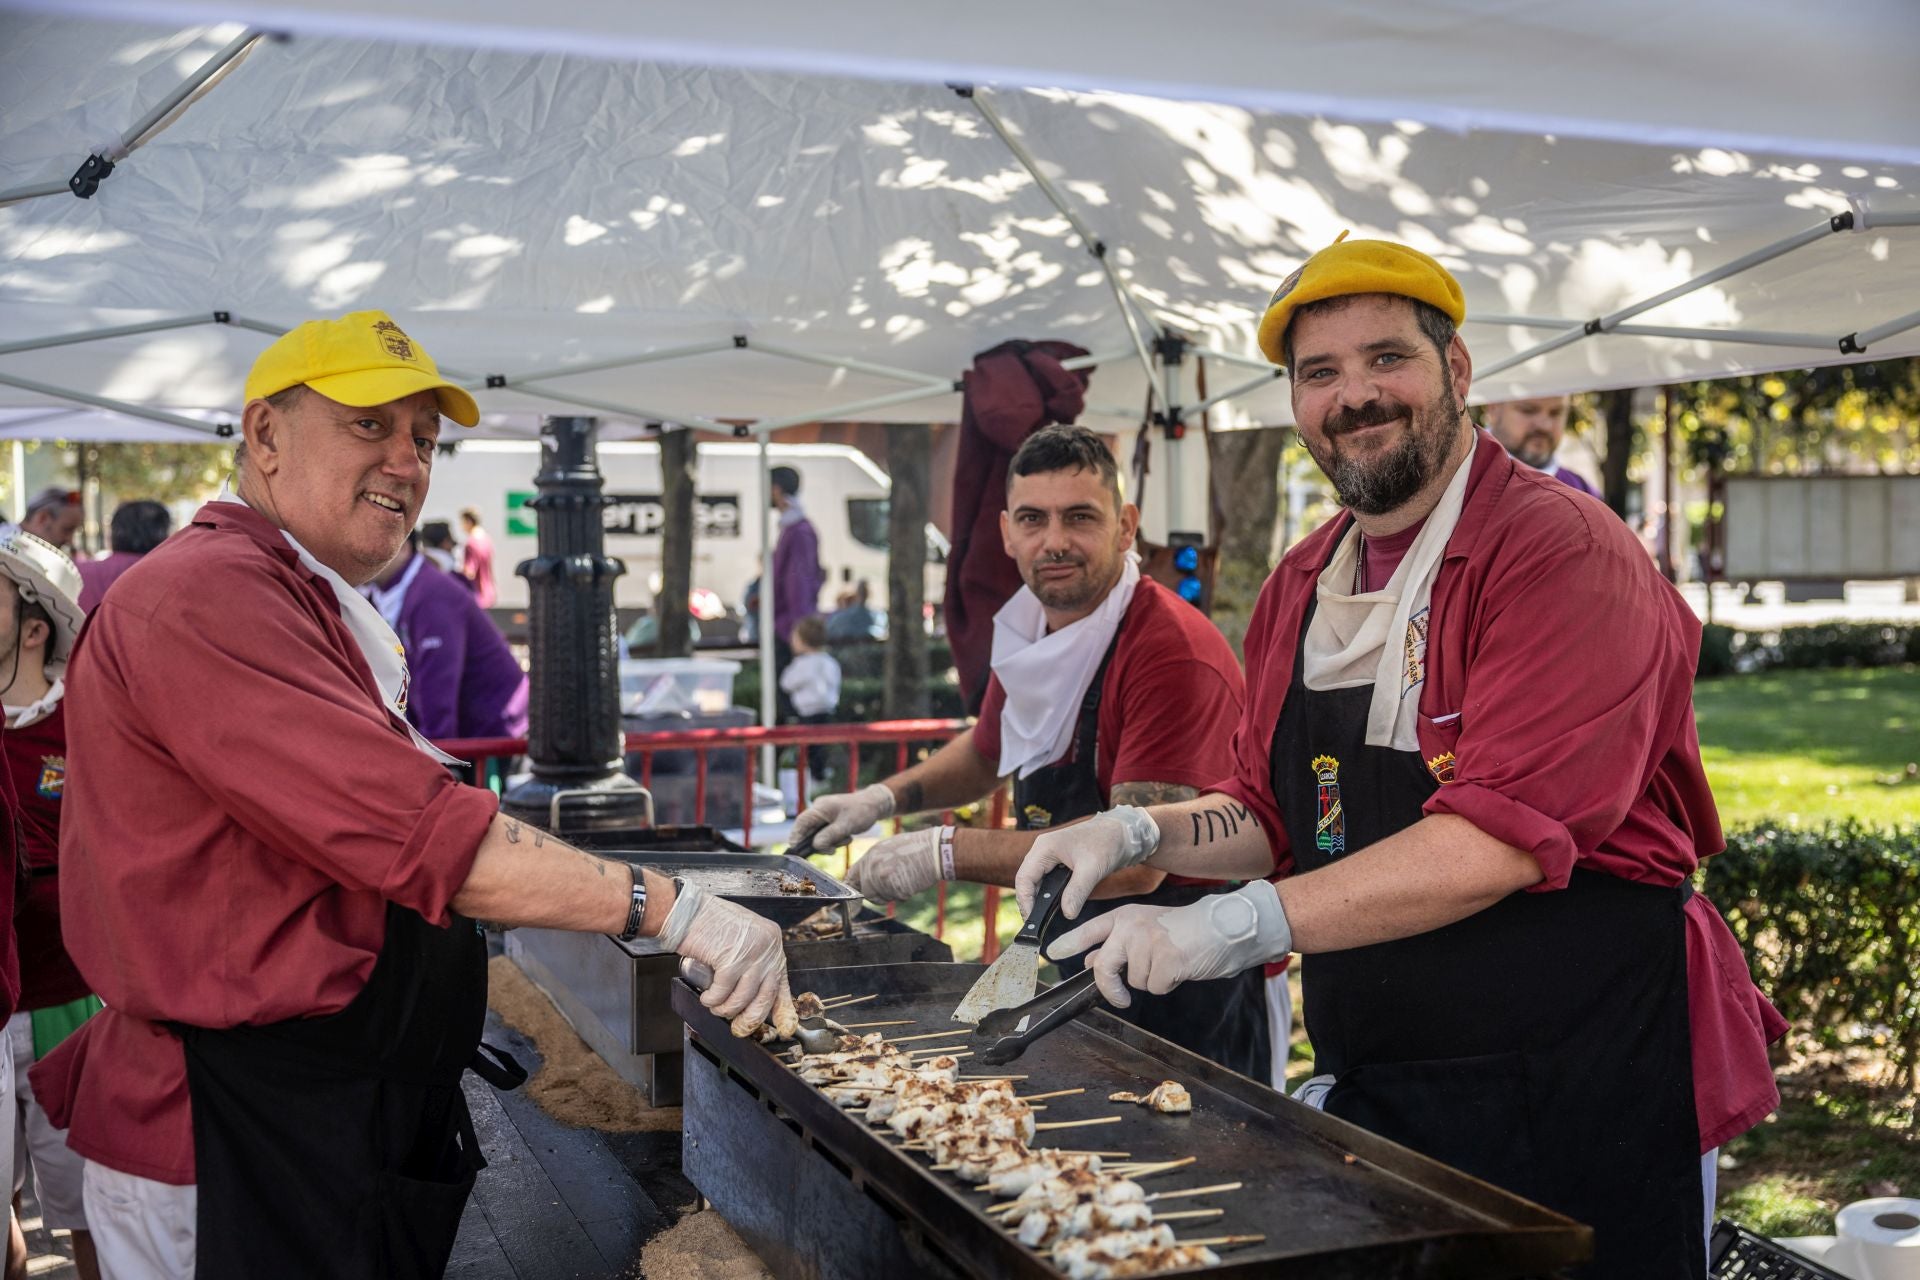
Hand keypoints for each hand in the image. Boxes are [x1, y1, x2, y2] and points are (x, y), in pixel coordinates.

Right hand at [657, 881, 793, 1030]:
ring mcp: (750, 953)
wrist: (687, 910)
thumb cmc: (710, 924)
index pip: (782, 981)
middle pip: (766, 995)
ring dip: (726, 1008)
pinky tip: (707, 998)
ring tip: (715, 1006)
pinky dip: (713, 1000)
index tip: (784, 1027)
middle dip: (750, 1017)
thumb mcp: (743, 940)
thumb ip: (752, 962)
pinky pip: (722, 993)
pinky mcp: (730, 959)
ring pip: (743, 998)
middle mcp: (767, 946)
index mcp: (772, 942)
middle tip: (739, 1027)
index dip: (782, 1008)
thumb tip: (755, 996)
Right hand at [791, 783, 894, 849]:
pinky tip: (846, 837)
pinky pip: (825, 834)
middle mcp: (819, 810)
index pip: (801, 822)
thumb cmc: (861, 812)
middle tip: (832, 850)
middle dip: (819, 843)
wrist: (875, 804)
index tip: (794, 849)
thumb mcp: (846, 826)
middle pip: (808, 831)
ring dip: (830, 842)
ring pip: (818, 834)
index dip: (795, 836)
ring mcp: (824, 815)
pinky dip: (834, 839)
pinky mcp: (830, 820)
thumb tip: (815, 846)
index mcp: (820, 807)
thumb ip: (829, 836)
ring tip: (846, 839)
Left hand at [845, 827, 942, 901]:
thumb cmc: (915, 847)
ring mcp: (884, 879)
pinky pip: (897, 898)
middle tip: (892, 888)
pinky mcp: (896, 888)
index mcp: (871, 856)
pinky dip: (904, 895)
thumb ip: (874, 862)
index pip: (852, 877)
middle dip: (878, 895)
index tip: (860, 893)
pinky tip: (912, 882)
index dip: (855, 887)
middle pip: (867, 893)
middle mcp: (874, 867)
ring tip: (905, 879)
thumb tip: (865, 876)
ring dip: (892, 895)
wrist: (935, 849)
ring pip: (883, 898)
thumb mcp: (888, 848)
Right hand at [1014, 805, 1158, 921]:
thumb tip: (1067, 914)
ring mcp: (1050, 856)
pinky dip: (1049, 895)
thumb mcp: (1092, 869)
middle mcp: (1043, 851)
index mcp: (1044, 847)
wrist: (1123, 832)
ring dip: (1040, 899)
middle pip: (1027, 881)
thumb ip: (1077, 892)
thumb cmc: (1107, 842)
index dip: (1025, 901)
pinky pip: (1048, 882)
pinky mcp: (1059, 863)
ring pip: (1037, 882)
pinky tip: (1055, 907)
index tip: (1032, 920)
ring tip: (1043, 919)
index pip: (1024, 878)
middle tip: (1037, 924)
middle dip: (1030, 902)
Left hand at [1047, 881, 1291, 1007]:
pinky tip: (1180, 967)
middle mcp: (1131, 927)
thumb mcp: (1146, 929)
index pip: (1089, 931)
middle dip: (1109, 988)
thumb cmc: (1185, 930)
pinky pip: (1155, 987)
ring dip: (1152, 980)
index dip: (1068, 945)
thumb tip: (1087, 962)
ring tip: (1170, 962)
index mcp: (1125, 917)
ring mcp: (1148, 942)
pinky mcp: (1165, 960)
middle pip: (1103, 967)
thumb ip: (1118, 944)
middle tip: (1120, 998)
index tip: (1051, 954)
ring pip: (1134, 981)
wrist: (1225, 926)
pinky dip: (1168, 984)